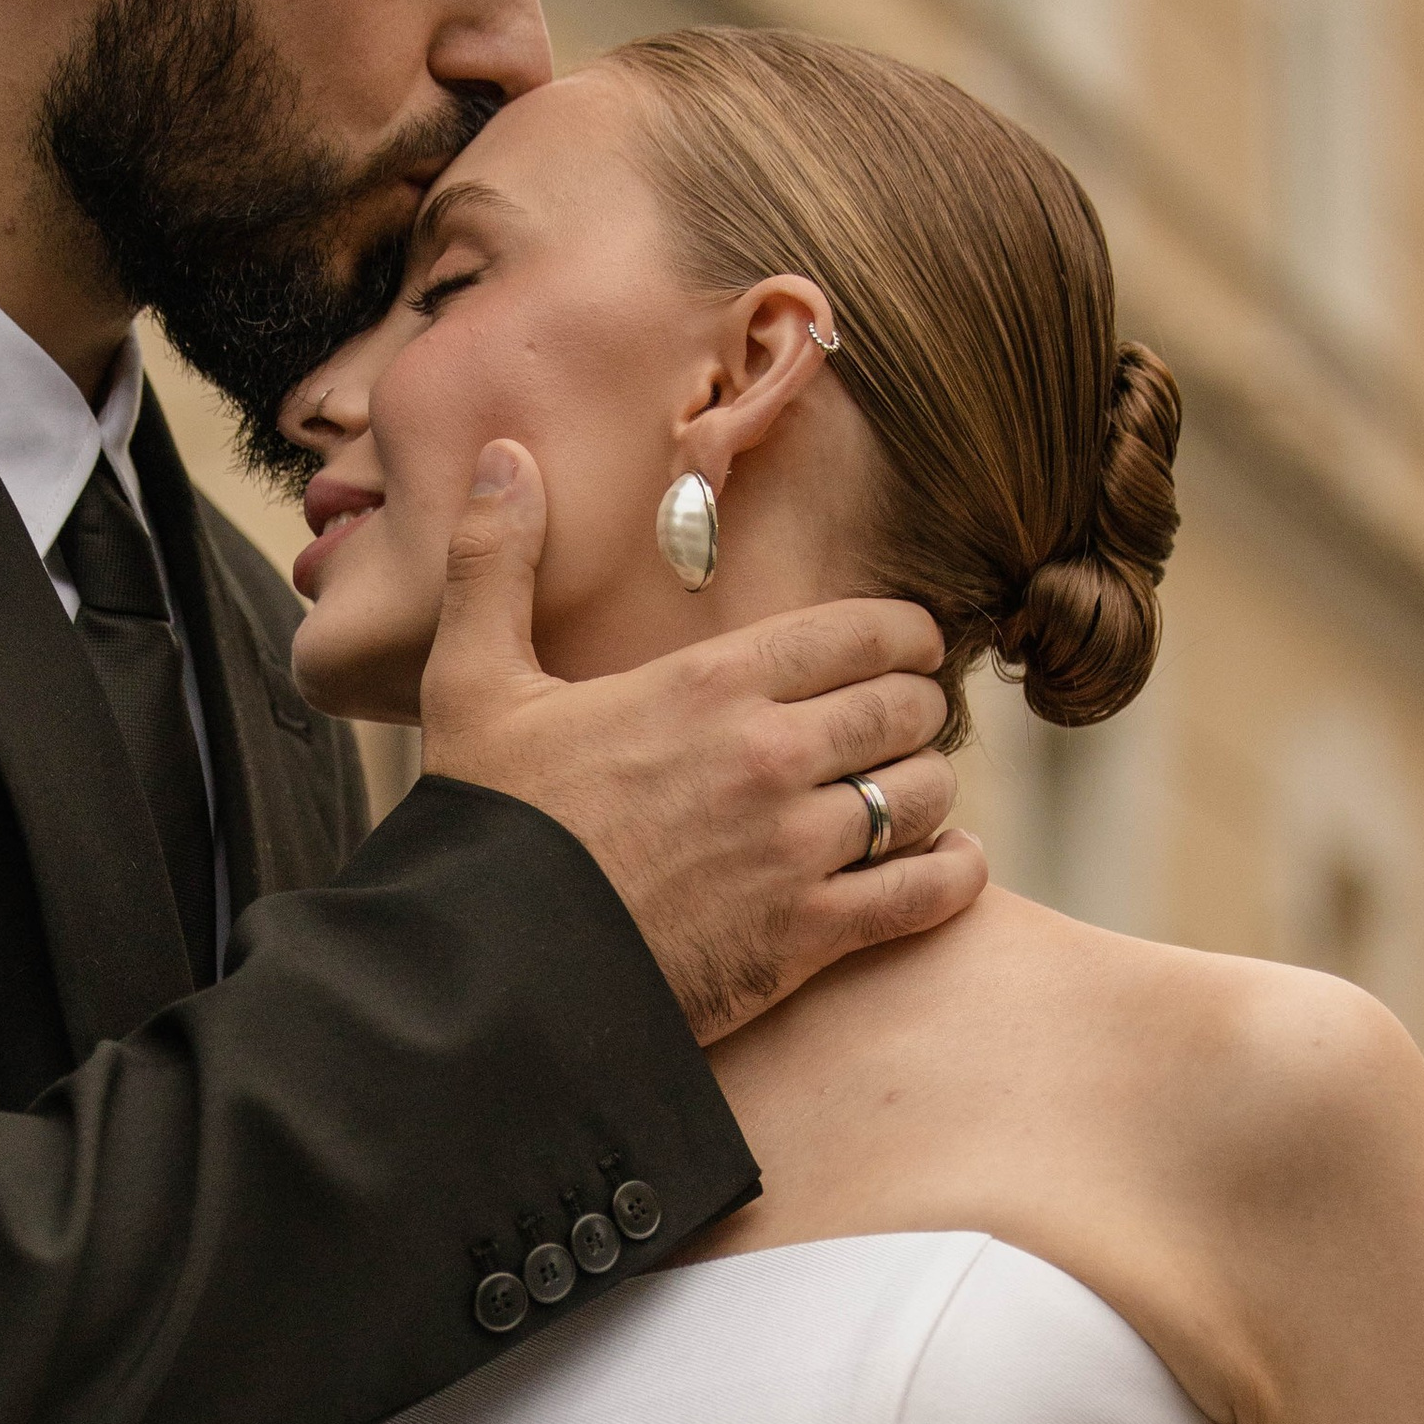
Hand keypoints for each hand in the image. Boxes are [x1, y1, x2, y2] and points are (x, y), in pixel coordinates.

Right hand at [416, 438, 985, 1042]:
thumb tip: (504, 454)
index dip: (902, 635)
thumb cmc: (486, 827)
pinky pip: (926, 892)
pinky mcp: (805, 937)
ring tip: (905, 798)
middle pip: (906, 708)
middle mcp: (770, 756)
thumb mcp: (471, 682)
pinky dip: (952, 875)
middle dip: (911, 711)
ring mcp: (795, 849)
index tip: (907, 648)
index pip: (863, 631)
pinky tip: (946, 865)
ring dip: (925, 793)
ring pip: (924, 795)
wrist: (490, 969)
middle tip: (897, 725)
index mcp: (709, 684)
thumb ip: (496, 562)